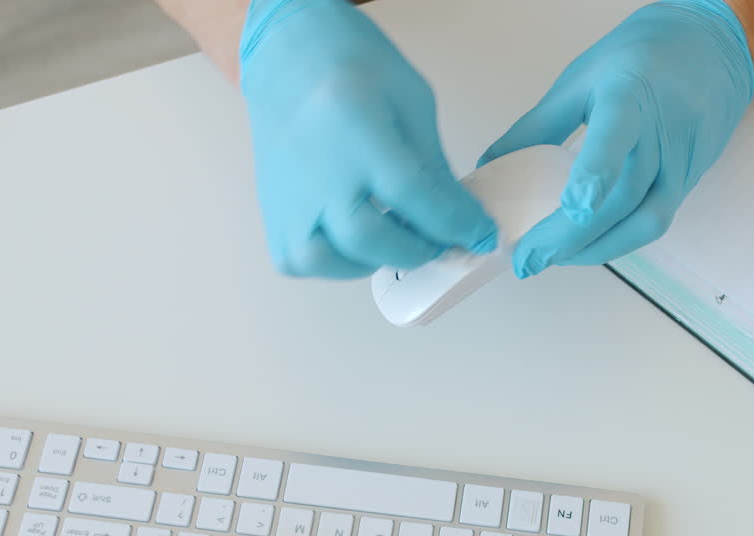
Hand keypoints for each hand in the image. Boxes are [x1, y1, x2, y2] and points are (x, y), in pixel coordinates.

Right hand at [239, 0, 496, 277]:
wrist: (289, 55)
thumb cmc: (354, 68)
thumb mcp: (412, 103)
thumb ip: (433, 166)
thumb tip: (459, 220)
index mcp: (355, 129)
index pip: (413, 193)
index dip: (455, 223)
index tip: (482, 237)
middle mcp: (315, 169)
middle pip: (368, 236)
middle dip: (416, 249)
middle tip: (439, 241)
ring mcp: (286, 194)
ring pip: (328, 259)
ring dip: (373, 259)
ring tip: (395, 238)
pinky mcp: (271, 210)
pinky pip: (298, 261)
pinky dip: (333, 262)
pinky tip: (356, 239)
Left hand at [480, 0, 753, 277]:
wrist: (711, 48)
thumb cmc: (641, 59)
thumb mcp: (581, 78)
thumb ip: (537, 126)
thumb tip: (493, 166)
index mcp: (630, 96)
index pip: (615, 136)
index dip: (596, 174)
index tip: (574, 207)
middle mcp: (663, 133)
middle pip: (623, 196)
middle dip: (572, 236)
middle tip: (529, 259)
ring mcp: (682, 161)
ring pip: (646, 219)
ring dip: (596, 249)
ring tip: (554, 258)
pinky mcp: (690, 182)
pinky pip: (655, 220)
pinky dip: (617, 239)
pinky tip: (586, 244)